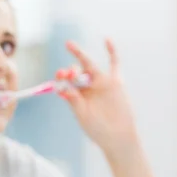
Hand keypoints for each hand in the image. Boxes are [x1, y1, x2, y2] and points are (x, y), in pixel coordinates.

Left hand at [57, 39, 138, 156]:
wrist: (117, 136)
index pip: (65, 82)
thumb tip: (64, 89)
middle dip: (68, 70)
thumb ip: (74, 102)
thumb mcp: (83, 116)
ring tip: (69, 45)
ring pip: (89, 65)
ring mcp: (100, 83)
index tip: (58, 78)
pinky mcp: (115, 82)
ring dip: (79, 56)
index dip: (60, 78)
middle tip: (65, 72)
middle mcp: (86, 87)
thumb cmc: (97, 129)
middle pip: (75, 72)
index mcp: (75, 95)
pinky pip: (114, 64)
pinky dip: (112, 52)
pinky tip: (106, 40)